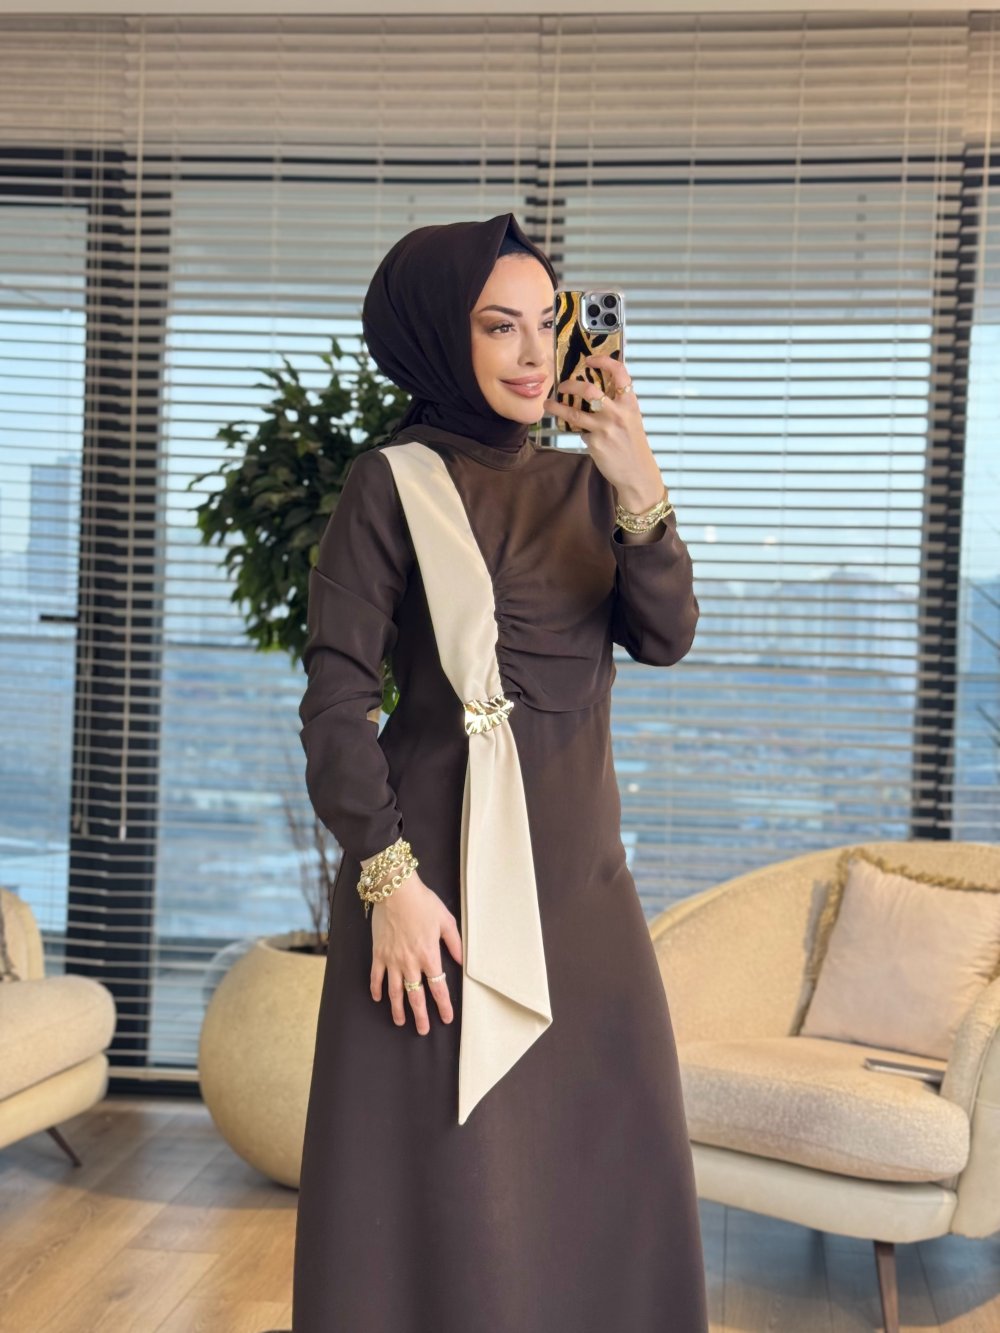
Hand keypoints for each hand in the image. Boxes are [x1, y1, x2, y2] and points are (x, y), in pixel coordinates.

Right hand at [369, 868, 462, 1035]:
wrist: (395, 890)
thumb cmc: (423, 903)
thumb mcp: (446, 921)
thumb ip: (454, 943)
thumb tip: (462, 961)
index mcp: (429, 955)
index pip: (438, 988)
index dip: (443, 1006)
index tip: (446, 1018)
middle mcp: (410, 963)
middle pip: (416, 996)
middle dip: (420, 1016)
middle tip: (423, 1030)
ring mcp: (392, 960)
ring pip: (395, 992)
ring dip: (398, 1009)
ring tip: (400, 1022)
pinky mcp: (378, 953)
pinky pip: (376, 976)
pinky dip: (376, 989)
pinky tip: (378, 998)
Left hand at [543, 354, 663, 512]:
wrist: (638, 473)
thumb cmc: (633, 444)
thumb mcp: (631, 418)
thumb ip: (617, 404)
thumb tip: (593, 391)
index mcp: (630, 402)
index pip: (619, 372)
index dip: (603, 361)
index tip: (589, 360)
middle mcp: (618, 413)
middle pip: (589, 389)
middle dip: (570, 385)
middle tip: (562, 386)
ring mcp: (605, 428)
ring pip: (573, 411)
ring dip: (556, 406)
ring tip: (548, 404)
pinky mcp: (595, 443)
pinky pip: (579, 431)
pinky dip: (574, 428)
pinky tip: (572, 428)